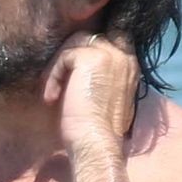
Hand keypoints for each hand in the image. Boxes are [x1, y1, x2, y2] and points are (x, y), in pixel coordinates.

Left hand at [42, 28, 138, 150]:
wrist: (95, 142)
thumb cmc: (94, 128)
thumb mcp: (99, 94)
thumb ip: (95, 74)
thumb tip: (73, 66)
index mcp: (129, 64)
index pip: (103, 41)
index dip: (81, 52)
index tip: (67, 74)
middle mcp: (123, 55)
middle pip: (87, 38)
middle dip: (67, 60)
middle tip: (56, 87)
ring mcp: (110, 54)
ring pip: (74, 43)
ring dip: (58, 67)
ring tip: (52, 94)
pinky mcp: (92, 58)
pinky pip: (64, 56)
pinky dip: (52, 76)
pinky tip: (51, 98)